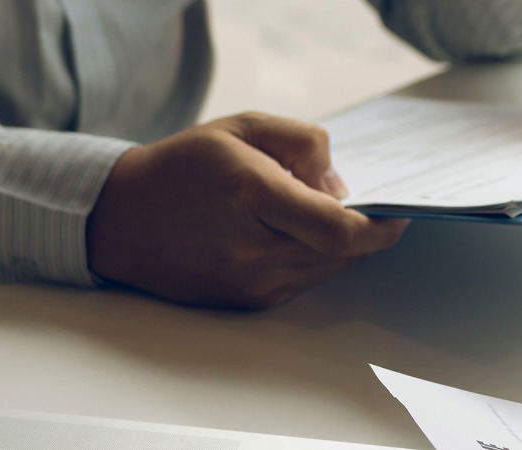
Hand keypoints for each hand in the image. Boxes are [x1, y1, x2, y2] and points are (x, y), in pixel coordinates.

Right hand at [88, 112, 406, 308]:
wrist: (121, 219)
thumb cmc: (182, 168)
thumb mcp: (243, 128)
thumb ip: (304, 144)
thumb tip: (342, 188)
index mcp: (252, 196)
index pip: (340, 228)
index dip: (381, 226)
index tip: (400, 213)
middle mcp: (253, 248)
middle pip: (341, 251)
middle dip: (362, 229)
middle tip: (358, 204)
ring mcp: (250, 282)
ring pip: (326, 269)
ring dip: (337, 244)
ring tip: (312, 213)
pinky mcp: (247, 301)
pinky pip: (303, 281)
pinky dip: (311, 258)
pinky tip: (289, 234)